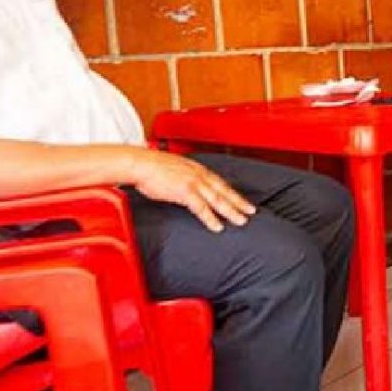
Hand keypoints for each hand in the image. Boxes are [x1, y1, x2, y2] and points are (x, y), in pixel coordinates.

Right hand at [130, 151, 255, 231]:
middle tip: (251, 212)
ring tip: (241, 221)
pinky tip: (217, 227)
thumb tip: (185, 185)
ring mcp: (193, 183)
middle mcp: (198, 174)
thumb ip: (184, 177)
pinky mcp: (184, 191)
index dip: (232, 192)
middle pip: (223, 190)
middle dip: (239, 202)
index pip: (219, 182)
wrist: (140, 163)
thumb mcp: (174, 168)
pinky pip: (201, 208)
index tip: (241, 200)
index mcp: (197, 169)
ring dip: (231, 211)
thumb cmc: (151, 166)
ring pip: (217, 199)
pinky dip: (211, 218)